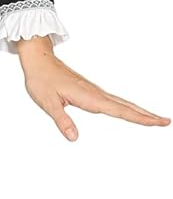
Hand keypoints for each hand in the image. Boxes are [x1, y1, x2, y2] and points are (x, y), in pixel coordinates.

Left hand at [14, 36, 170, 141]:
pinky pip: (114, 102)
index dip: (138, 118)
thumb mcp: (47, 102)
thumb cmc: (41, 80)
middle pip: (127, 107)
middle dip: (146, 115)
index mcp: (88, 97)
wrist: (39, 61)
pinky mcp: (92, 92)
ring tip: (156, 119)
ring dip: (140, 111)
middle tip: (166, 122)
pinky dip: (128, 108)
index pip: (118, 110)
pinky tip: (132, 112)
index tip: (155, 122)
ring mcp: (95, 92)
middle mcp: (96, 93)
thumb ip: (62, 120)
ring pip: (123, 104)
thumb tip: (73, 138)